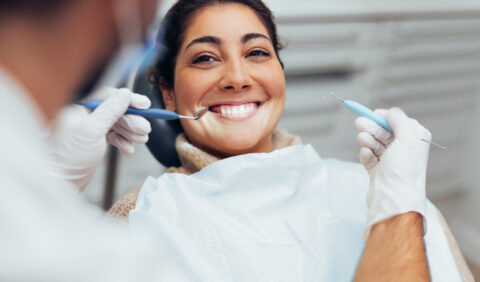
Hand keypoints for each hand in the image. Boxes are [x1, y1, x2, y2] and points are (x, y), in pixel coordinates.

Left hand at [49, 87, 151, 190]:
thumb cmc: (68, 158)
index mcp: (78, 107)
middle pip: (114, 111)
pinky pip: (113, 136)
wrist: (60, 183)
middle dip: (132, 121)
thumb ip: (110, 110)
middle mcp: (83, 115)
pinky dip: (123, 141)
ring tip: (141, 140)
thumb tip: (124, 94)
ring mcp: (88, 128)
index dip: (128, 100)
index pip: (108, 96)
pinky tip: (128, 149)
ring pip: (116, 124)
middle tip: (145, 129)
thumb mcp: (92, 130)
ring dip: (130, 132)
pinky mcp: (93, 141)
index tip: (144, 104)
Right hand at [354, 107, 430, 236]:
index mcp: (415, 140)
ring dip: (367, 140)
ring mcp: (391, 161)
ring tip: (363, 141)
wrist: (393, 198)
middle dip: (371, 127)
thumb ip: (399, 119)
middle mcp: (405, 149)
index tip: (372, 114)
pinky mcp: (379, 171)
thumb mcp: (407, 137)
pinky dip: (366, 155)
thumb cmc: (403, 170)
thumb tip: (389, 112)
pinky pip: (369, 157)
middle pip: (383, 131)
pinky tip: (366, 155)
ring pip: (374, 143)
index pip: (398, 121)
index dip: (384, 117)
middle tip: (358, 123)